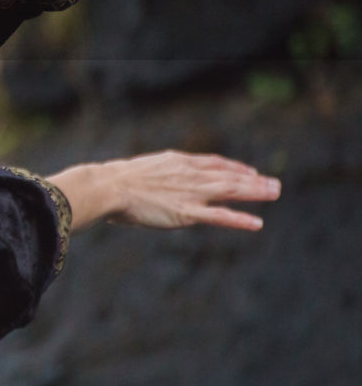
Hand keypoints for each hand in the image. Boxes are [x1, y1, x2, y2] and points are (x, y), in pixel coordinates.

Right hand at [102, 150, 280, 230]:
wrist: (109, 186)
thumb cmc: (118, 181)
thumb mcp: (145, 170)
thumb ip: (162, 176)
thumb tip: (162, 182)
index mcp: (179, 162)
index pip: (214, 163)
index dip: (235, 168)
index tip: (250, 172)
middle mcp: (190, 175)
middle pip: (229, 176)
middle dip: (254, 181)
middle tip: (276, 185)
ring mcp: (190, 193)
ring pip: (231, 191)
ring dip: (256, 193)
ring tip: (275, 194)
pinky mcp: (186, 212)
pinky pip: (219, 216)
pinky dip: (240, 219)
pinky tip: (257, 223)